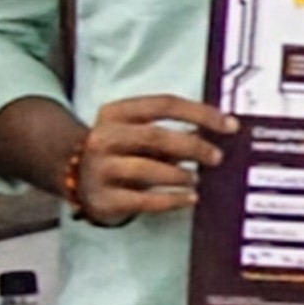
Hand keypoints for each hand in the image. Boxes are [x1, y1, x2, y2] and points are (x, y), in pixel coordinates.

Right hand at [62, 92, 229, 223]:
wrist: (73, 175)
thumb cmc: (120, 150)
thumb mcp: (136, 131)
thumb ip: (170, 131)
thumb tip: (218, 132)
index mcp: (116, 112)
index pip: (164, 105)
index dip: (201, 113)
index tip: (229, 125)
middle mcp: (104, 137)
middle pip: (156, 136)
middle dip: (193, 146)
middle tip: (216, 157)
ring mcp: (100, 169)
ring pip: (147, 169)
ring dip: (179, 174)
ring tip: (197, 179)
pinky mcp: (103, 199)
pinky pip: (142, 200)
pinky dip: (171, 199)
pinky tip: (189, 198)